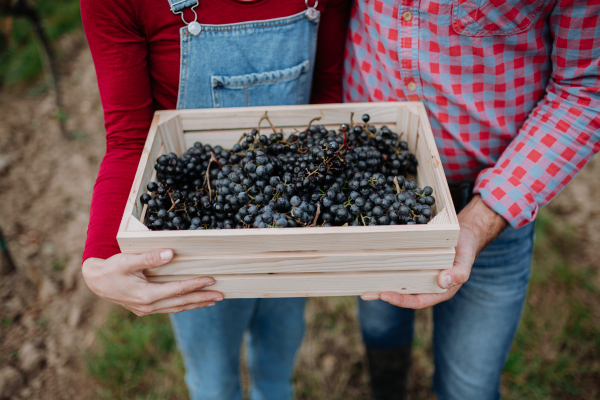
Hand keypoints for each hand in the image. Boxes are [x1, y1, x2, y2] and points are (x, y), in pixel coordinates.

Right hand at [82, 249, 223, 315]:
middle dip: (202, 298)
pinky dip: (183, 305)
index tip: (211, 279)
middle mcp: (148, 306)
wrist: (95, 281)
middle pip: (181, 303)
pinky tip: (192, 302)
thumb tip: (170, 253)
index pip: (177, 290)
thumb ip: (149, 258)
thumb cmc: (111, 269)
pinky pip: (169, 307)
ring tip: (212, 300)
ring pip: (176, 307)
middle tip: (221, 295)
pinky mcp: (145, 308)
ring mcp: (147, 309)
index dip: (195, 284)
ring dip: (195, 304)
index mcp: (146, 295)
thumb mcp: (128, 261)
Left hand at [362, 194, 507, 308]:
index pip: (418, 301)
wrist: (465, 234)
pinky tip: (374, 268)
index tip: (385, 295)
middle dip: (386, 296)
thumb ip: (459, 273)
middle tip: (366, 294)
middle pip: (405, 295)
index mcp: (440, 290)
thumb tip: (444, 282)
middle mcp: (427, 286)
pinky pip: (400, 271)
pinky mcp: (415, 265)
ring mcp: (420, 276)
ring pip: (400, 284)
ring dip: (383, 286)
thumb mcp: (466, 259)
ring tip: (364, 285)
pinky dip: (388, 271)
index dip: (401, 300)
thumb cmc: (466, 248)